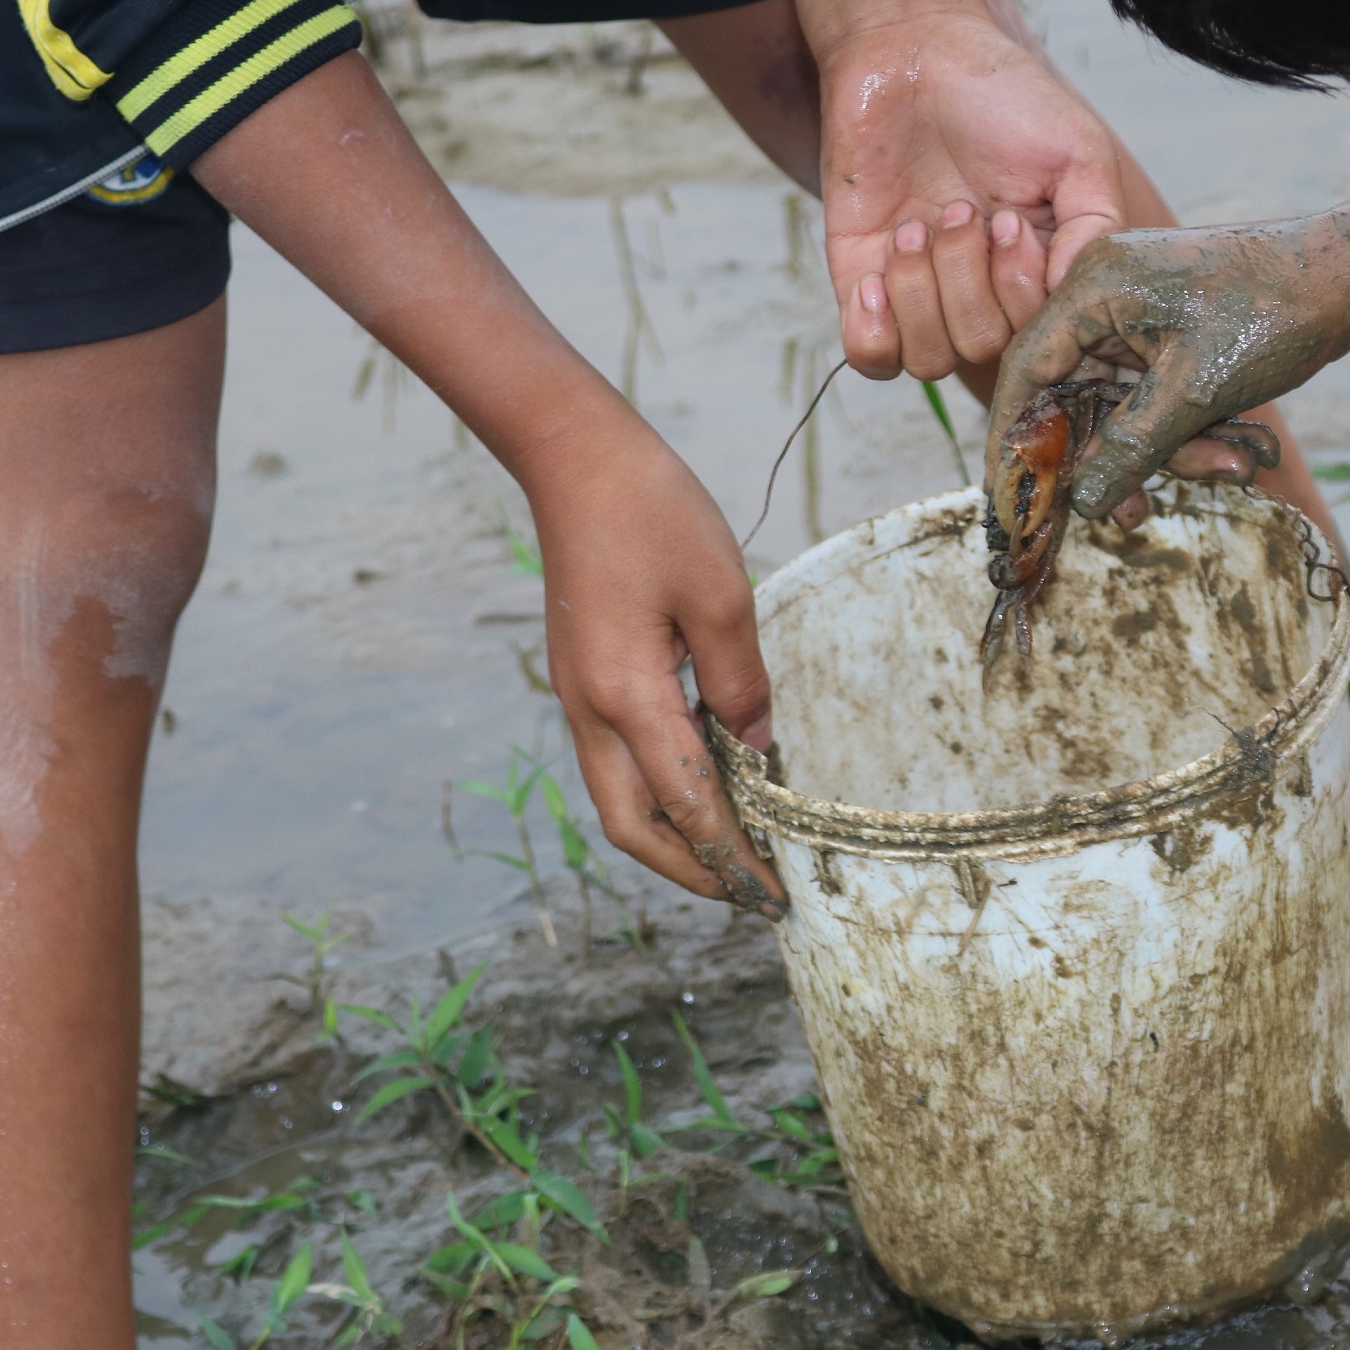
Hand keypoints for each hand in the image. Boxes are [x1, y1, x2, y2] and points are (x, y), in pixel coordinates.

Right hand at [527, 415, 786, 915]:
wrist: (575, 458)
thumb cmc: (652, 513)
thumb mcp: (722, 596)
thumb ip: (743, 684)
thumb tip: (759, 753)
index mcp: (627, 696)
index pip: (686, 805)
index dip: (732, 855)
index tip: (774, 890)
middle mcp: (590, 710)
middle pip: (633, 828)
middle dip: (691, 870)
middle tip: (750, 891)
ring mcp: (578, 696)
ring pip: (619, 799)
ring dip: (672, 836)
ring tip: (732, 850)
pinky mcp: (582, 678)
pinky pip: (616, 760)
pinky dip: (659, 791)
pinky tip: (706, 782)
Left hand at [822, 9, 1124, 379]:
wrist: (910, 49)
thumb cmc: (1001, 96)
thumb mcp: (1078, 153)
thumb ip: (1095, 230)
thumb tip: (1072, 297)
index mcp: (1037, 271)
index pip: (1042, 339)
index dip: (1024, 292)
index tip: (1012, 221)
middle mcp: (981, 292)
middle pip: (985, 349)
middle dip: (971, 278)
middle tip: (961, 207)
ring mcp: (920, 292)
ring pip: (930, 359)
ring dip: (923, 291)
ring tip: (917, 224)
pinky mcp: (860, 282)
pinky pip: (870, 358)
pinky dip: (875, 329)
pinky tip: (877, 274)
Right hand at [987, 204, 1349, 518]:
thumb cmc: (1276, 312)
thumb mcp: (1195, 392)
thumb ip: (1129, 448)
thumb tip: (1081, 503)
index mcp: (1093, 287)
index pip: (1025, 370)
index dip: (1013, 438)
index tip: (1010, 496)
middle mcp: (1103, 295)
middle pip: (1071, 396)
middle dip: (1109, 457)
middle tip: (1129, 515)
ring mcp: (1137, 313)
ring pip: (1118, 405)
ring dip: (1162, 450)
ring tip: (1226, 470)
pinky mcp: (1168, 332)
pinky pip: (1151, 396)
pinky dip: (1182, 432)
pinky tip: (1230, 456)